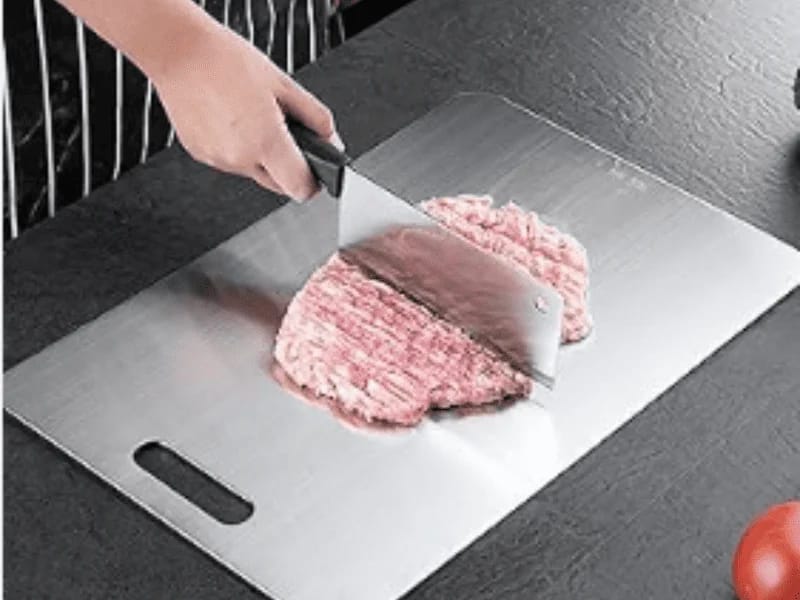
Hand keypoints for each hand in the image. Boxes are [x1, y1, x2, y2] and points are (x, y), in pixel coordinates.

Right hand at [153, 25, 340, 200]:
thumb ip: (315, 117)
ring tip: (253, 118)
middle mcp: (240, 158)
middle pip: (278, 184)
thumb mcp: (283, 84)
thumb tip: (331, 139)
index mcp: (265, 142)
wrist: (179, 51)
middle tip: (286, 136)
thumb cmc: (225, 61)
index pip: (300, 188)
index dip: (313, 183)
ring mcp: (218, 159)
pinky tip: (232, 119)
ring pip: (253, 171)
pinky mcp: (201, 154)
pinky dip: (237, 147)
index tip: (316, 172)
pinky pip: (230, 161)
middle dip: (288, 168)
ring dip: (261, 155)